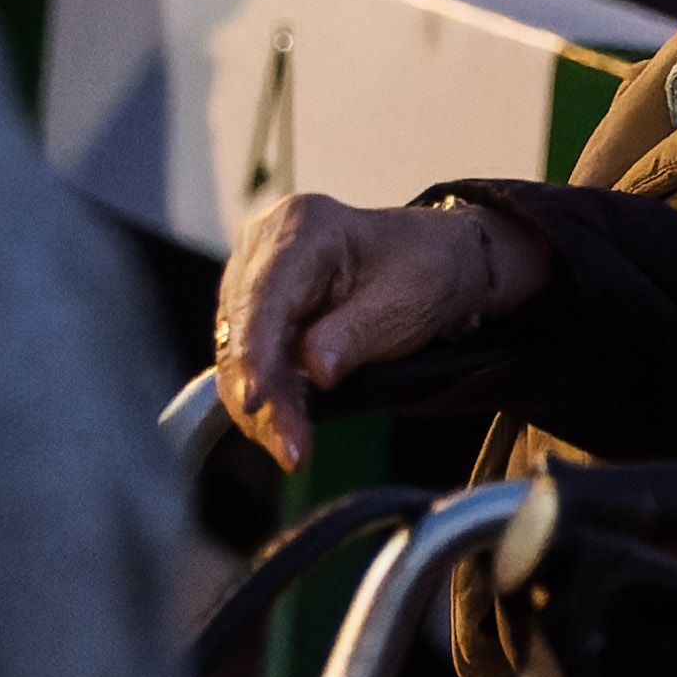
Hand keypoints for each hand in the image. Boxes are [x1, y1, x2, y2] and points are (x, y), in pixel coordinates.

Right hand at [216, 194, 552, 469]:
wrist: (437, 260)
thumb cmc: (424, 270)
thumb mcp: (403, 303)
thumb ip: (353, 336)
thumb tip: (314, 373)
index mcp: (302, 227)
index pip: (265, 299)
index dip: (257, 355)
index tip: (258, 402)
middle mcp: (264, 243)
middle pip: (244, 329)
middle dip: (261, 394)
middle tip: (291, 450)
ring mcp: (255, 274)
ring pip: (239, 350)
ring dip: (262, 404)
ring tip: (291, 448)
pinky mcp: (258, 306)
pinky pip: (250, 357)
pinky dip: (268, 395)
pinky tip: (285, 428)